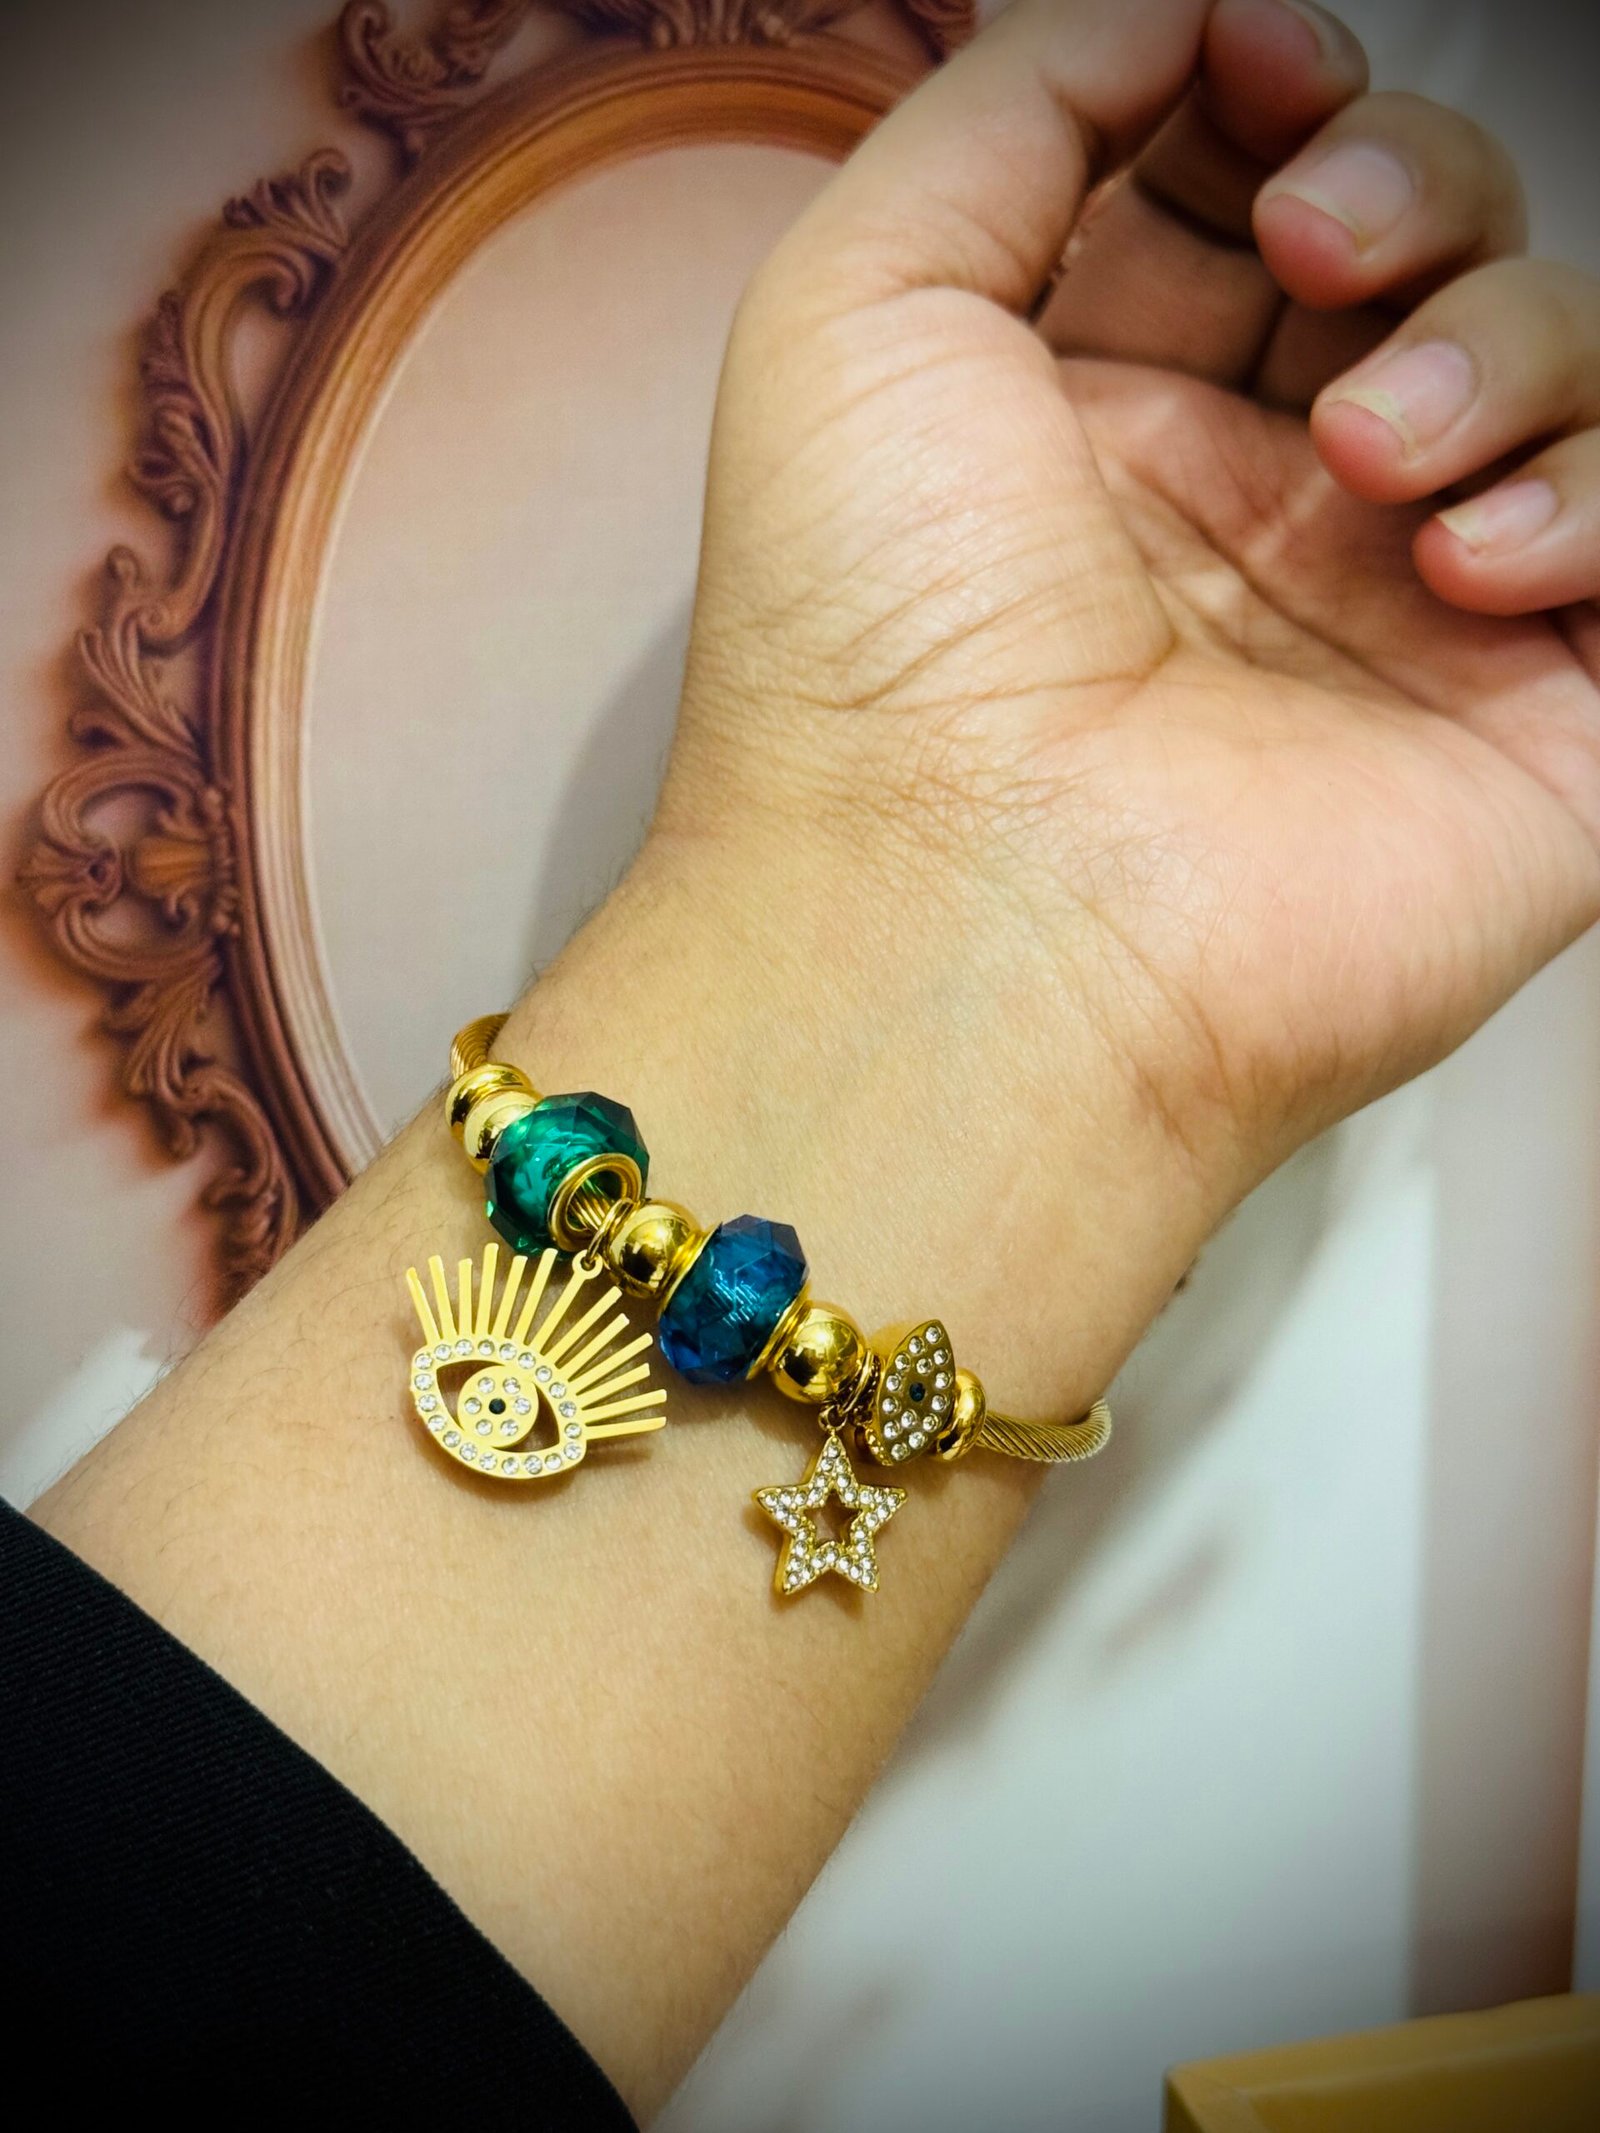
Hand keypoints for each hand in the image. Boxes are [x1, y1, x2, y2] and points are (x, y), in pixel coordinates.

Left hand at [659, 0, 1599, 1300]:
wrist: (970, 921)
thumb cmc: (875, 642)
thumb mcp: (858, 304)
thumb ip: (1015, 106)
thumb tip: (1171, 8)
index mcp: (1098, 416)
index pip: (1247, 194)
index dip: (1281, 103)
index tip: (1259, 88)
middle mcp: (1252, 510)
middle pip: (1422, 251)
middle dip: (1402, 186)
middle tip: (1315, 251)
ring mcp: (1394, 620)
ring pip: (1554, 367)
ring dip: (1490, 344)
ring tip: (1363, 459)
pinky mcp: (1531, 731)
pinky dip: (1586, 499)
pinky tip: (1456, 566)